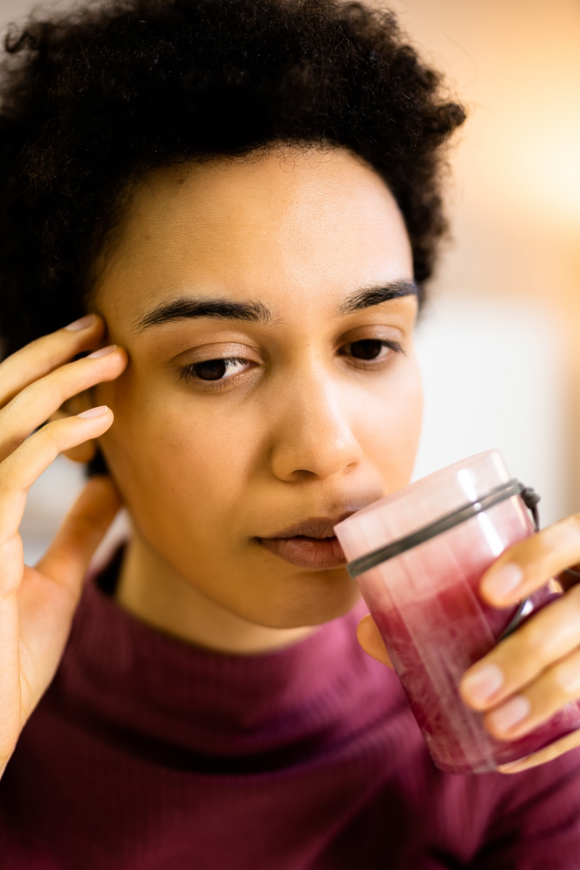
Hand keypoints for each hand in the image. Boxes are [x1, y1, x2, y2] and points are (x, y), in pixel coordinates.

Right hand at [0, 314, 126, 777]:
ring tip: (111, 357)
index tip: (91, 356)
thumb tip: (112, 485)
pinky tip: (103, 420)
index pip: (3, 420)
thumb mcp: (56, 580)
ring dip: (59, 381)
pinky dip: (58, 434)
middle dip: (45, 358)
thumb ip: (79, 529)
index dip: (41, 380)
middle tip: (98, 327)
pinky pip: (15, 465)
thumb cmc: (9, 657)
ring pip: (4, 420)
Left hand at [356, 517, 579, 774]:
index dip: (535, 561)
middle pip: (577, 617)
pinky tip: (513, 755)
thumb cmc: (524, 598)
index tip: (488, 590)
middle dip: (525, 654)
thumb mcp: (498, 588)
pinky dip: (554, 740)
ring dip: (541, 699)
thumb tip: (364, 629)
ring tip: (495, 726)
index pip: (568, 540)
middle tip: (474, 689)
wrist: (572, 621)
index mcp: (575, 548)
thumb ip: (439, 603)